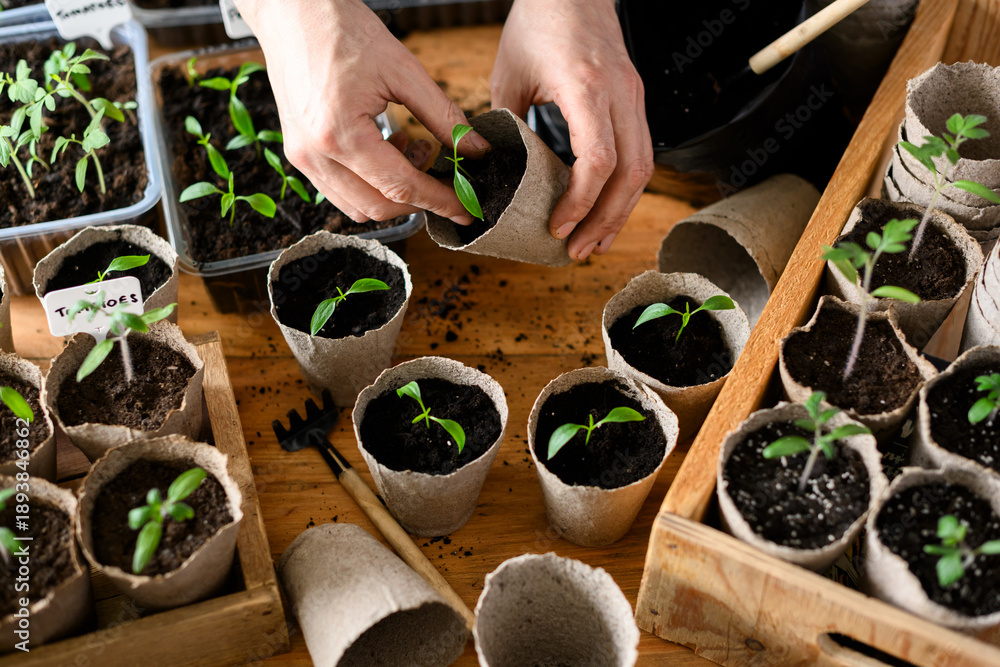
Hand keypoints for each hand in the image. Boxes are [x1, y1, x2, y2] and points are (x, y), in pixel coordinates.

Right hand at [234, 0, 488, 223]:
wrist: (292, 12)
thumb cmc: (343, 31)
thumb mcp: (404, 70)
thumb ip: (444, 115)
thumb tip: (476, 150)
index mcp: (339, 134)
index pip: (401, 186)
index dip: (440, 201)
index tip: (467, 209)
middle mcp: (315, 154)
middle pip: (379, 207)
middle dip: (419, 198)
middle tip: (442, 168)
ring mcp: (301, 157)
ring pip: (358, 206)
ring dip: (394, 192)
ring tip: (413, 148)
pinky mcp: (298, 154)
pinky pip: (340, 190)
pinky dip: (371, 183)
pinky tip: (388, 147)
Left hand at [492, 0, 652, 259]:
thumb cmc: (539, 21)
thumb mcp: (509, 75)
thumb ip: (505, 126)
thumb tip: (495, 175)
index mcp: (588, 88)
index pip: (598, 161)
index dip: (581, 203)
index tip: (558, 228)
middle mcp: (621, 94)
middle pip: (631, 175)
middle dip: (605, 221)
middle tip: (577, 252)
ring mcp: (635, 97)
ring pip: (643, 169)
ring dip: (619, 212)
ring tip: (593, 243)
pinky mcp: (637, 100)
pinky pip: (640, 154)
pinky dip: (623, 189)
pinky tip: (604, 210)